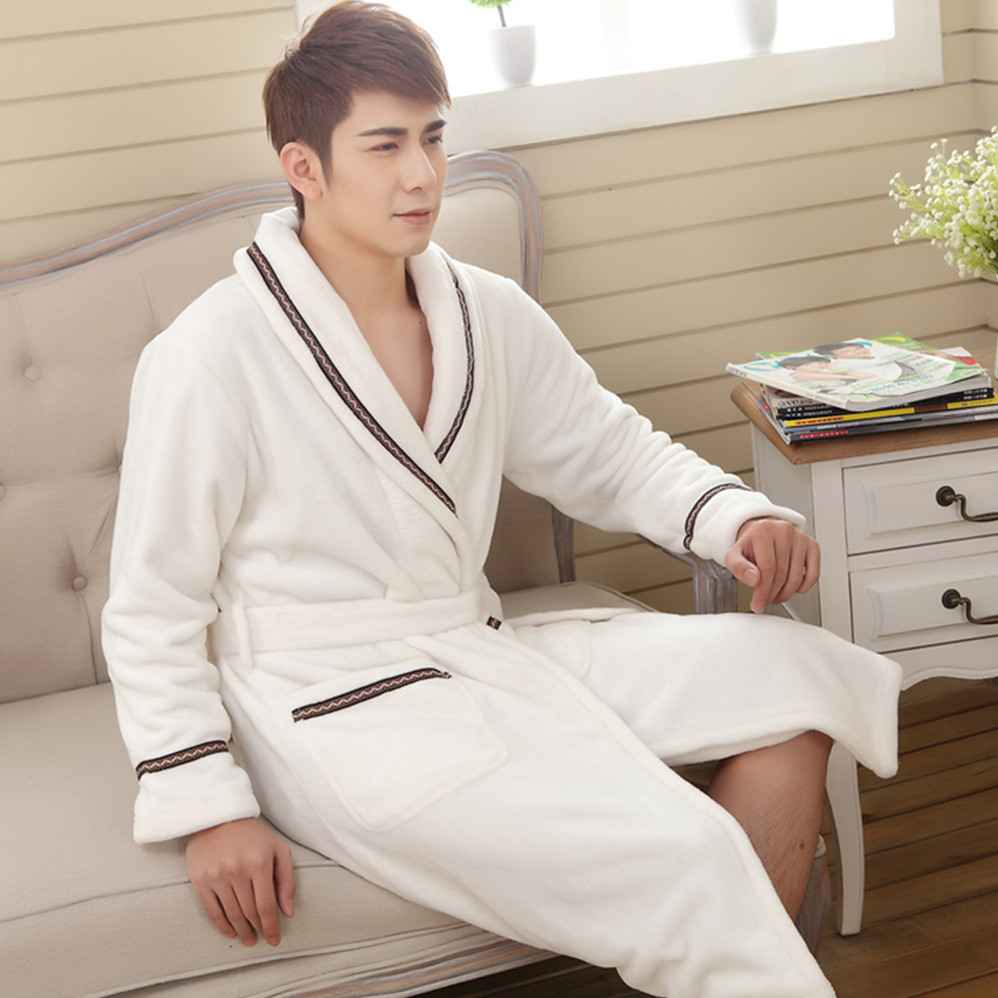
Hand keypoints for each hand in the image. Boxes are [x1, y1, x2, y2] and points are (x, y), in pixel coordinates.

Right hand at [186, 817, 295, 946]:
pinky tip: (231, 933)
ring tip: (249, 939)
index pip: (266, 906)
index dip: (272, 926)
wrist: (218, 816)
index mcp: (259, 863)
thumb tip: (288, 911)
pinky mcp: (200, 880)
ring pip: (232, 914)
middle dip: (258, 929)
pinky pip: (212, 911)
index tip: (275, 939)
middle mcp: (237, 871)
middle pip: (249, 912)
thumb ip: (286, 880)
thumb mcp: (278, 849)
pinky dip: (222, 926)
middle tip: (263, 938)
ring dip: (242, 931)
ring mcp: (217, 876)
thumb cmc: (253, 834)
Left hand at [724, 517, 819, 613]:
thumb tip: (753, 579)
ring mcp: (800, 538)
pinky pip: (813, 574)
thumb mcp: (734, 556)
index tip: (757, 603)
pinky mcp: (812, 545)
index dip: (762, 591)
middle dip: (772, 594)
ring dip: (786, 594)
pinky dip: (803, 587)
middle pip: (782, 574)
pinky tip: (792, 589)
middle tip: (765, 601)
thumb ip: (738, 567)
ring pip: (797, 577)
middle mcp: (784, 531)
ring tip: (775, 596)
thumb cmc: (749, 546)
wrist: (762, 534)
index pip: (767, 569)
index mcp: (763, 530)